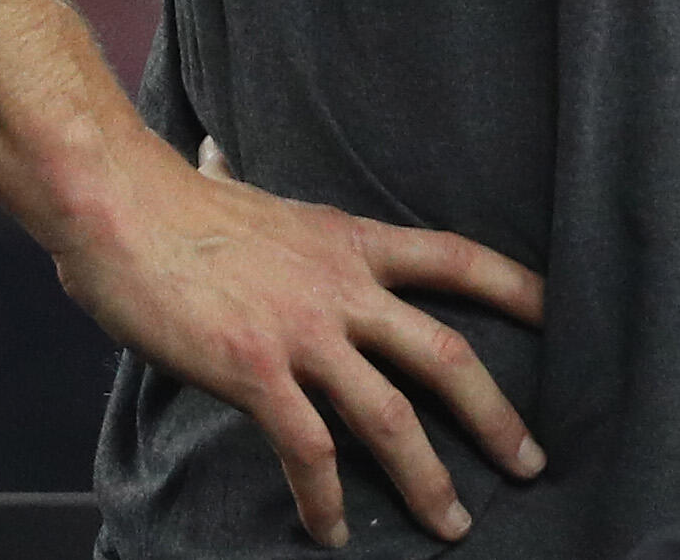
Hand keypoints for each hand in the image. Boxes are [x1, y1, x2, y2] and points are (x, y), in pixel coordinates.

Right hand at [50, 136, 546, 546]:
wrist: (119, 210)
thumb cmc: (169, 204)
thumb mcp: (236, 191)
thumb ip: (244, 186)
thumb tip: (215, 158)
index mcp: (349, 241)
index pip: (455, 257)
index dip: (514, 285)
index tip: (560, 313)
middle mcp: (342, 286)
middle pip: (445, 353)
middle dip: (495, 415)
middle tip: (531, 461)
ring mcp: (303, 330)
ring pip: (390, 415)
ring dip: (427, 478)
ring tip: (452, 524)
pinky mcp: (255, 371)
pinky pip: (307, 449)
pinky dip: (325, 499)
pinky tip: (332, 531)